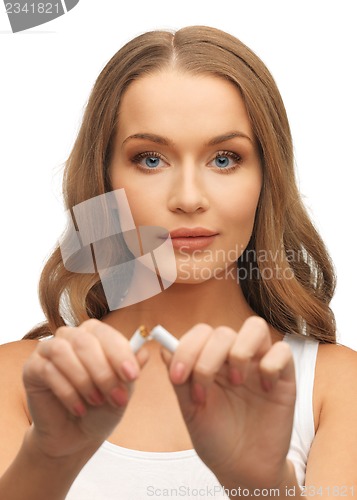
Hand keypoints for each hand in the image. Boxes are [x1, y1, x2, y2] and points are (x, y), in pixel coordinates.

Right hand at [23, 319, 148, 459]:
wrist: (75, 436)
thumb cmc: (100, 408)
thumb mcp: (122, 390)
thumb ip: (130, 371)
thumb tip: (144, 351)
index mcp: (94, 335)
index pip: (106, 333)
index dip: (120, 353)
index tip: (132, 375)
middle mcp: (70, 337)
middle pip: (85, 341)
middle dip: (103, 371)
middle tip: (116, 397)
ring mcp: (48, 350)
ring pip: (64, 352)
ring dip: (84, 380)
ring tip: (96, 402)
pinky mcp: (32, 368)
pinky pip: (48, 371)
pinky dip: (67, 392)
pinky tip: (78, 408)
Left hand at [161, 316, 295, 489]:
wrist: (243, 470)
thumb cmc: (216, 439)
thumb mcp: (191, 411)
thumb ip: (180, 379)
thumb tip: (165, 348)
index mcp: (211, 361)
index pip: (201, 333)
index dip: (186, 348)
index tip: (177, 377)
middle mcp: (234, 358)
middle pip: (223, 331)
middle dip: (207, 357)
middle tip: (203, 388)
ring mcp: (259, 365)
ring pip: (255, 327)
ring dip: (240, 350)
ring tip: (237, 382)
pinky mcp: (284, 377)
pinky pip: (283, 351)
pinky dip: (270, 365)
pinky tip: (264, 389)